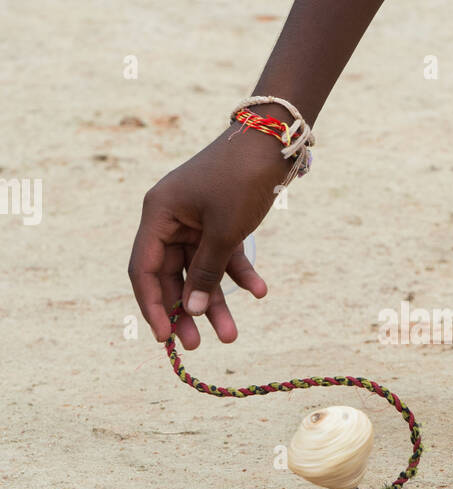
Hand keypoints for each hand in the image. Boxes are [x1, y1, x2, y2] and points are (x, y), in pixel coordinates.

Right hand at [128, 125, 288, 347]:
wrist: (272, 142)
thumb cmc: (241, 181)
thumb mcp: (224, 232)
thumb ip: (205, 272)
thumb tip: (190, 310)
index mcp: (158, 215)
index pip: (145, 270)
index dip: (153, 306)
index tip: (165, 338)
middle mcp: (171, 219)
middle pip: (172, 275)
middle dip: (187, 310)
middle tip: (196, 346)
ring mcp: (195, 220)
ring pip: (200, 271)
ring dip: (215, 301)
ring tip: (231, 336)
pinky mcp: (219, 221)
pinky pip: (223, 256)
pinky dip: (239, 274)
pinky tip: (260, 292)